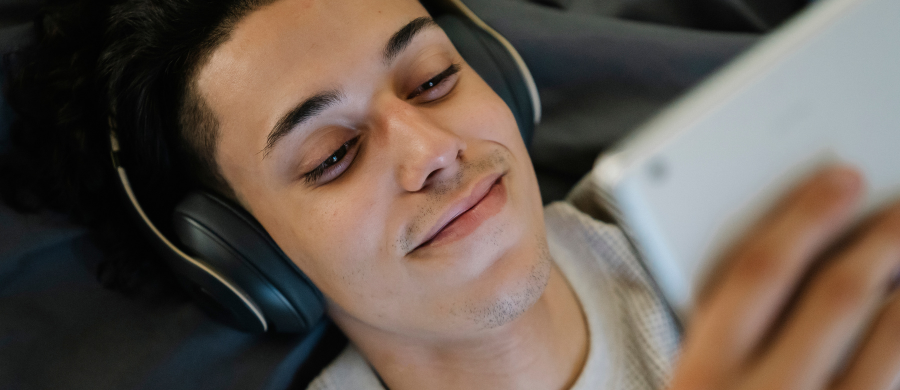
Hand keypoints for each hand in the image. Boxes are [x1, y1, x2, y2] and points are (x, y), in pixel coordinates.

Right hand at [669, 166, 899, 389]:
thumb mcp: (694, 375)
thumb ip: (723, 323)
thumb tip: (794, 248)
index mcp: (706, 371)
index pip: (754, 273)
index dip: (804, 217)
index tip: (838, 180)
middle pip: (833, 296)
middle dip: (877, 240)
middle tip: (898, 207)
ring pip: (888, 336)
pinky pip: (898, 374)